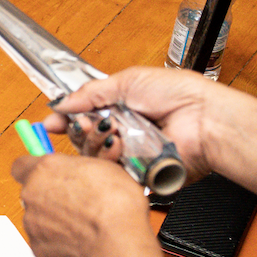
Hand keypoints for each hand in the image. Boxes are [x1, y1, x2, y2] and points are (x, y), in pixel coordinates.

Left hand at [12, 152, 154, 256]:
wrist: (119, 248)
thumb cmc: (117, 207)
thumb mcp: (104, 168)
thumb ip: (78, 168)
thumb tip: (78, 171)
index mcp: (45, 169)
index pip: (22, 165)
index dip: (36, 171)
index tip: (50, 176)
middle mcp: (32, 195)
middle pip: (32, 194)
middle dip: (50, 198)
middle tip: (78, 205)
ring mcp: (33, 224)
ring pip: (39, 220)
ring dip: (56, 223)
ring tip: (87, 229)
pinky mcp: (39, 250)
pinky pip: (47, 244)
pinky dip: (61, 245)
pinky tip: (84, 245)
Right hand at [43, 66, 224, 181]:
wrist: (205, 119)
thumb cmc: (177, 94)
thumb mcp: (128, 81)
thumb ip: (90, 92)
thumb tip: (61, 103)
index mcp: (120, 109)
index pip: (84, 118)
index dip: (66, 121)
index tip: (51, 124)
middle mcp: (123, 133)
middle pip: (85, 139)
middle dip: (81, 130)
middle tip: (88, 123)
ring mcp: (131, 155)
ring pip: (95, 158)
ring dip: (97, 143)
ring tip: (112, 132)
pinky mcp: (139, 175)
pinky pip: (112, 174)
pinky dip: (111, 162)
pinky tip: (119, 148)